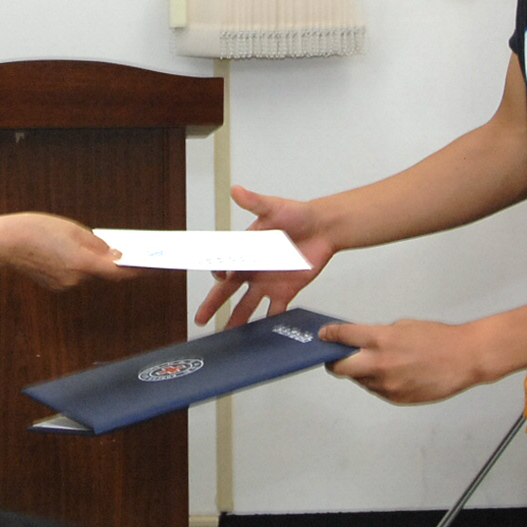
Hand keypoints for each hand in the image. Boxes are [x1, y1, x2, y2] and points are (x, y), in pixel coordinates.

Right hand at [0, 213, 134, 289]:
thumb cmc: (37, 229)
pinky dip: (75, 263)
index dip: (139, 270)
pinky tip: (64, 250)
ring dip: (89, 260)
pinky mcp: (54, 285)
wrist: (6, 241)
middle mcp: (75, 279)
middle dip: (110, 259)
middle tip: (119, 245)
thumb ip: (97, 244)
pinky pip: (73, 274)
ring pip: (87, 272)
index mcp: (82, 263)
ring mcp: (64, 284)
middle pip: (102, 271)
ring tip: (77, 240)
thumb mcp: (74, 229)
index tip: (156, 267)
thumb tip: (115, 254)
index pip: (119, 272)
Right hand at [193, 185, 335, 327]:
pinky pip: (275, 310)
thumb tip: (236, 189)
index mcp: (246, 249)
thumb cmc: (298, 214)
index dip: (217, 272)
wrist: (325, 228)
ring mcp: (268, 282)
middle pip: (229, 291)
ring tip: (227, 335)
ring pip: (248, 305)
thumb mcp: (273, 207)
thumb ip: (255, 202)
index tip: (217, 277)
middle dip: (213, 304)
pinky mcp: (286, 290)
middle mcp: (254, 268)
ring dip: (238, 319)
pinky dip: (269, 323)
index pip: (224, 264)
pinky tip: (262, 336)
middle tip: (201, 318)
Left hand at [320, 318, 491, 404]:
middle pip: (339, 367)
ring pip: (359, 380)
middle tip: (335, 356)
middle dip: (334, 361)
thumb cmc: (439, 340)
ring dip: (359, 372)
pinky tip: (389, 373)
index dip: (329, 335)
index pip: (342, 337)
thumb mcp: (401, 326)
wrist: (464, 359)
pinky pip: (376, 390)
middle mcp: (380, 364)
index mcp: (380, 340)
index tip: (324, 335)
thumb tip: (359, 341)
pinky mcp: (397, 398)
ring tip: (374, 362)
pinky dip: (376, 382)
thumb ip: (376, 335)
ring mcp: (388, 385)